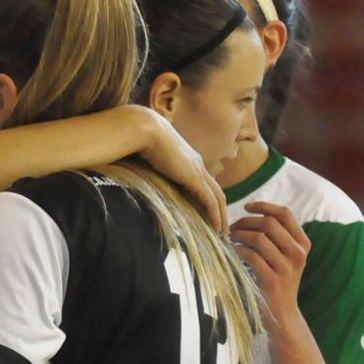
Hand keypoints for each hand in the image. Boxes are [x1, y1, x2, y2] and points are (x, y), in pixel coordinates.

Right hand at [132, 106, 227, 231]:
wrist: (145, 129)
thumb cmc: (140, 141)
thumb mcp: (149, 159)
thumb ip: (153, 170)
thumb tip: (141, 183)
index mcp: (188, 160)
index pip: (203, 182)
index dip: (207, 199)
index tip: (207, 215)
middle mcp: (197, 164)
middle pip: (216, 191)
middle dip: (221, 211)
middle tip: (222, 229)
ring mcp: (198, 171)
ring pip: (218, 198)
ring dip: (222, 217)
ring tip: (222, 234)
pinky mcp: (195, 178)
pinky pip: (211, 201)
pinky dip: (216, 216)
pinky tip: (217, 229)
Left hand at [230, 201, 308, 322]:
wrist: (283, 314)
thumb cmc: (278, 280)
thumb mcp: (285, 257)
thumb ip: (276, 237)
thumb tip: (250, 214)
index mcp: (303, 243)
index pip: (285, 214)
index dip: (264, 206)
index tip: (247, 206)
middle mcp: (298, 253)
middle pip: (269, 223)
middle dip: (246, 221)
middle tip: (232, 227)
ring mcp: (286, 267)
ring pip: (259, 238)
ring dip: (239, 235)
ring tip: (230, 239)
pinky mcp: (272, 280)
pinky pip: (251, 256)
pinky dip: (238, 251)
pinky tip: (233, 252)